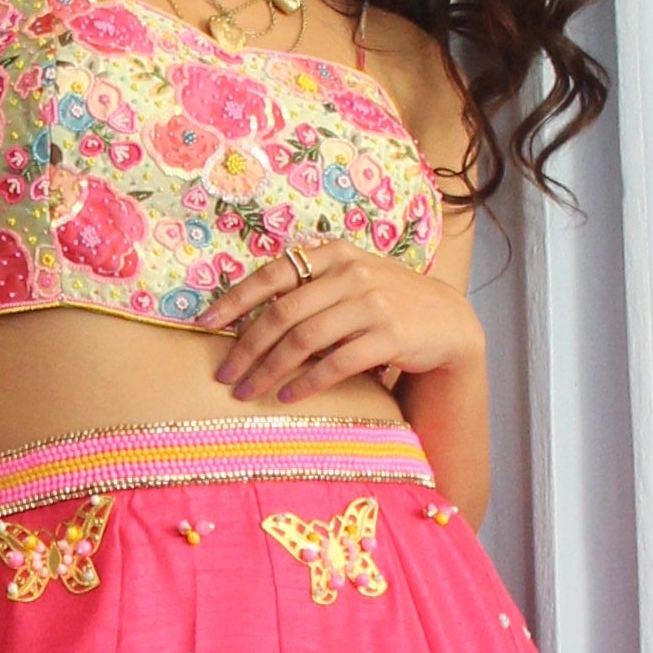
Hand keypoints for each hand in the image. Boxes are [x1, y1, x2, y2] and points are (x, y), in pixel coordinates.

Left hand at [205, 239, 479, 415]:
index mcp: (334, 254)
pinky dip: (307, 383)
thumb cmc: (387, 303)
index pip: (273, 273)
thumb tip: (246, 319)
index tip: (205, 323)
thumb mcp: (350, 281)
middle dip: (246, 347)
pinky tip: (287, 398)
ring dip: (269, 370)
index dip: (235, 298)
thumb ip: (309, 289)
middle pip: (282, 313)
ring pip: (304, 339)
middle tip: (224, 375)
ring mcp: (372, 303)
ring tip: (247, 392)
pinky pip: (337, 363)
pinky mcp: (390, 335)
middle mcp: (351, 273)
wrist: (448, 322)